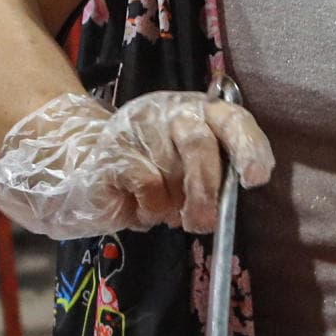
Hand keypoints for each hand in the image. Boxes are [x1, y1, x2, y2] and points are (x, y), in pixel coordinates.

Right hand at [0, 89, 272, 237]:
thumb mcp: (186, 176)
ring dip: (171, 204)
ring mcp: (138, 127)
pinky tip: (137, 206)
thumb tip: (231, 199)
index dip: (247, 147)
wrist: (82, 173)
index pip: (232, 120)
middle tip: (201, 223)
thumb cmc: (148, 177)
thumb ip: (211, 178)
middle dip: (205, 188)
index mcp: (199, 114)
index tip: (253, 178)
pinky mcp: (113, 150)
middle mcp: (171, 112)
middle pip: (198, 143)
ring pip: (169, 170)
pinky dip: (148, 207)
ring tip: (163, 211)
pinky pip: (144, 183)